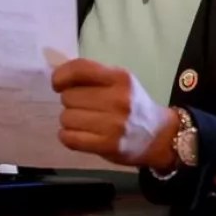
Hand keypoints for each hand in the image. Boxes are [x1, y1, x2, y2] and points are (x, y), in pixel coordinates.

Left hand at [51, 59, 177, 169]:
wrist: (159, 136)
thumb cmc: (134, 105)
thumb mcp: (121, 82)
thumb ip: (93, 76)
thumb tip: (56, 74)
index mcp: (121, 78)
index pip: (79, 69)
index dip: (60, 76)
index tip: (58, 84)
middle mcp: (118, 99)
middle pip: (68, 96)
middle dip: (71, 102)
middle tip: (85, 107)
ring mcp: (113, 124)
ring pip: (66, 118)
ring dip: (70, 120)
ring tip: (85, 122)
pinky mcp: (107, 146)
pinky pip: (69, 138)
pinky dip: (68, 136)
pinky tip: (79, 134)